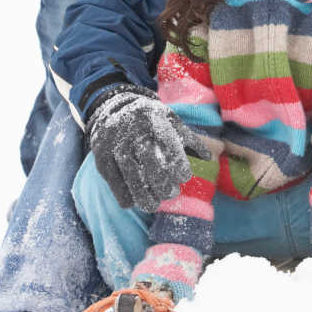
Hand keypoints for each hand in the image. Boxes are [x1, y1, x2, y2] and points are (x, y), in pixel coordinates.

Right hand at [87, 86, 210, 210]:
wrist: (112, 106)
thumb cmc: (150, 119)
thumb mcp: (169, 120)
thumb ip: (188, 138)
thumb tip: (209, 157)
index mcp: (153, 117)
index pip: (167, 140)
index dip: (177, 161)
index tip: (185, 177)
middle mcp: (132, 128)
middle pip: (148, 160)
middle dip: (161, 182)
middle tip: (172, 194)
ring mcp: (114, 142)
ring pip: (130, 174)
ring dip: (143, 194)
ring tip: (154, 205)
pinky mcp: (101, 156)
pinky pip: (114, 181)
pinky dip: (124, 194)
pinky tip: (135, 201)